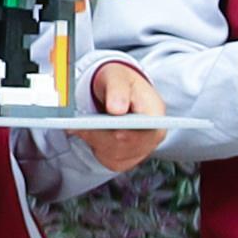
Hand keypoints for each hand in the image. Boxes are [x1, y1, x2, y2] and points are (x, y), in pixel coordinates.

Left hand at [74, 53, 171, 177]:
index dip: (129, 134)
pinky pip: (109, 160)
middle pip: (128, 146)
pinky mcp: (126, 158)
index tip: (114, 132)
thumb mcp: (117, 77)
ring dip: (95, 142)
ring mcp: (141, 149)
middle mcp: (153, 136)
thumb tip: (116, 109)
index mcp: (156, 114)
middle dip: (103, 137)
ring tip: (82, 127)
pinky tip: (88, 134)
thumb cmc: (119, 83)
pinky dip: (95, 147)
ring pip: (116, 156)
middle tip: (81, 126)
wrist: (116, 91)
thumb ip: (117, 90)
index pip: (147, 132)